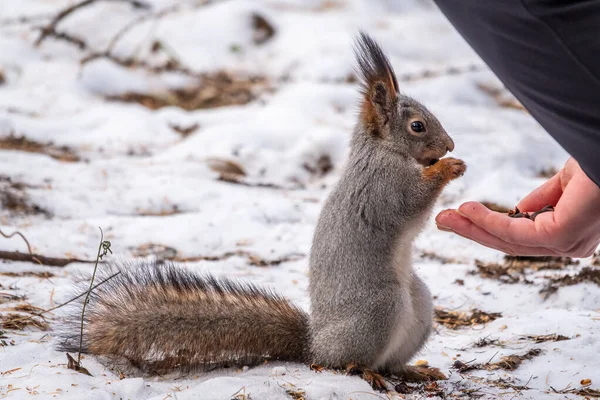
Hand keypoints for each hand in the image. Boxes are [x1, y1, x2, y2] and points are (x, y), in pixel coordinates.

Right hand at [435, 158, 599, 256]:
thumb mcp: (568, 183)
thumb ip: (544, 198)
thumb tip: (520, 208)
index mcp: (572, 233)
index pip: (522, 236)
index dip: (489, 226)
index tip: (463, 214)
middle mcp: (571, 245)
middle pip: (510, 243)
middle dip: (473, 232)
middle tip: (443, 222)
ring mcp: (568, 244)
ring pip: (508, 241)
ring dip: (473, 229)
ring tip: (446, 217)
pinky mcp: (562, 236)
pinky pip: (515, 232)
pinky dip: (487, 221)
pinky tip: (468, 210)